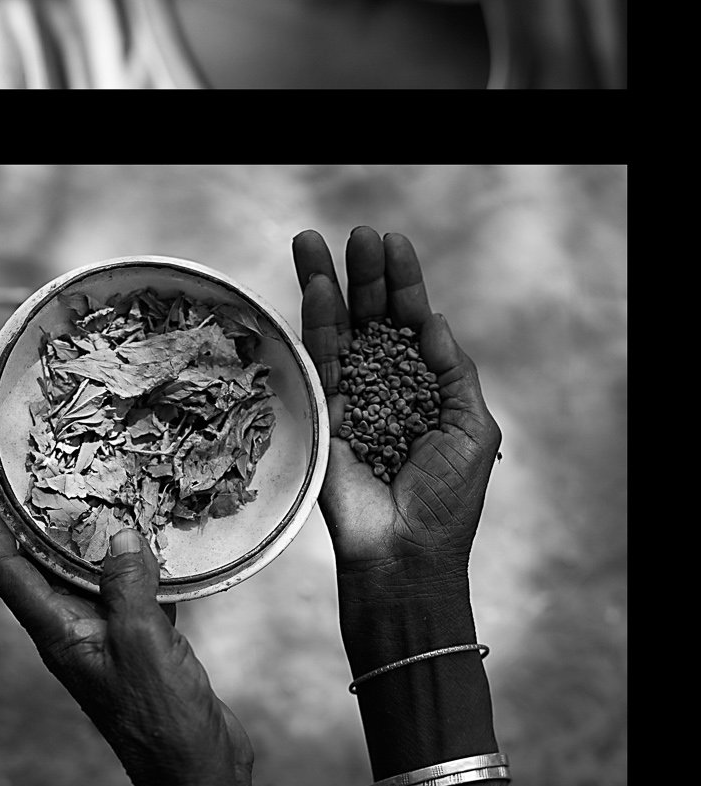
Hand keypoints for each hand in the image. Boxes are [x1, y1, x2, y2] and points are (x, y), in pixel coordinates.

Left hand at [0, 470, 251, 785]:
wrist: (196, 776)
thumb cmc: (164, 722)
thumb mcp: (146, 645)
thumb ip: (128, 588)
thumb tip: (120, 536)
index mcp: (57, 633)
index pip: (3, 566)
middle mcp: (70, 632)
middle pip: (34, 564)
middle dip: (26, 517)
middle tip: (30, 471)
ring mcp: (103, 639)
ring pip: (82, 576)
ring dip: (84, 537)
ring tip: (93, 492)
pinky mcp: (138, 646)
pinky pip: (125, 594)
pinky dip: (133, 567)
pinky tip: (154, 543)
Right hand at [292, 228, 505, 590]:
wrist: (407, 552)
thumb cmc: (449, 500)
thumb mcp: (473, 427)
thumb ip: (452, 372)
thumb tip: (431, 320)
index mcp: (422, 387)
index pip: (409, 322)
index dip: (402, 283)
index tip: (391, 242)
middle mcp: (380, 385)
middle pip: (369, 316)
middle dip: (362, 273)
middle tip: (355, 234)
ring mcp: (345, 397)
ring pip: (334, 328)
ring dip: (324, 282)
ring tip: (312, 240)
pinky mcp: (317, 413)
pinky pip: (315, 359)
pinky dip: (313, 322)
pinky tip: (314, 288)